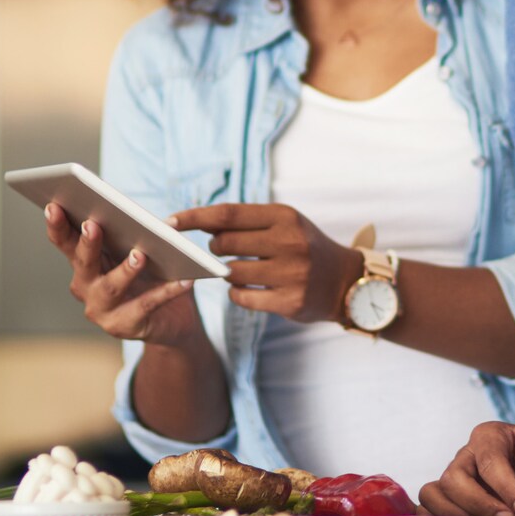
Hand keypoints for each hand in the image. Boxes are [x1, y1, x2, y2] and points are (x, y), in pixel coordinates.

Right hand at [43, 203, 200, 346]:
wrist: (170, 319)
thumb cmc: (151, 275)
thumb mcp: (142, 249)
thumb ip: (141, 233)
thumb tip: (159, 221)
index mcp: (84, 262)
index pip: (65, 241)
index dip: (58, 224)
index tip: (54, 205)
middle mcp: (86, 287)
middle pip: (83, 262)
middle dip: (87, 243)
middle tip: (92, 225)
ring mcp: (102, 309)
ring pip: (111, 287)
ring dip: (125, 270)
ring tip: (140, 255)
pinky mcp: (125, 325)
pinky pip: (146, 305)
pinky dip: (165, 292)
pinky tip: (183, 280)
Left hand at [171, 203, 357, 323]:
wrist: (345, 281)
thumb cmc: (305, 247)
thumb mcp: (284, 223)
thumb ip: (247, 222)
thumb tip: (200, 222)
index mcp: (285, 216)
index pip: (227, 214)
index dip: (194, 217)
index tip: (170, 222)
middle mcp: (289, 242)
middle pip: (224, 243)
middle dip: (215, 248)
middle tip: (223, 250)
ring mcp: (291, 273)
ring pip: (230, 273)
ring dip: (226, 272)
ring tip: (243, 269)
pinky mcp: (290, 301)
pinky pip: (242, 297)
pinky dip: (237, 293)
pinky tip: (250, 288)